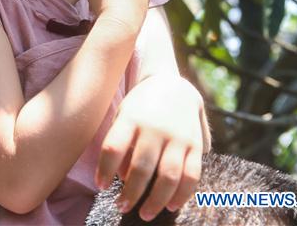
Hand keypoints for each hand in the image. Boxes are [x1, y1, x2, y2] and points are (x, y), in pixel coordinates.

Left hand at [95, 75, 205, 220]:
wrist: (172, 84)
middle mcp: (155, 127)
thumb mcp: (123, 115)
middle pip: (141, 167)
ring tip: (144, 214)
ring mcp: (178, 136)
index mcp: (131, 118)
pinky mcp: (196, 144)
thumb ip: (121, 143)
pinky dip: (182, 194)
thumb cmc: (140, 106)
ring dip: (156, 200)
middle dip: (131, 193)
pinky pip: (191, 174)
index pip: (113, 147)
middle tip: (122, 207)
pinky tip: (171, 206)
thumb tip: (122, 177)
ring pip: (168, 176)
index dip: (105, 170)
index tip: (100, 186)